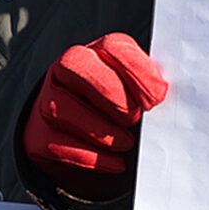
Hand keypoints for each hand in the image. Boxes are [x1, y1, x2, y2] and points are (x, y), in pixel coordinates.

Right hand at [23, 33, 169, 201]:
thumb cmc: (121, 116)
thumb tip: (170, 101)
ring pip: (60, 105)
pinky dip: (90, 157)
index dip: (136, 69)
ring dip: (99, 128)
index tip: (157, 95)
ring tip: (127, 144)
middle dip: (111, 92)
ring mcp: (48, 100)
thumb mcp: (140, 98)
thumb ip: (152, 93)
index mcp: (100, 53)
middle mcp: (68, 70)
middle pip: (76, 64)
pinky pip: (55, 143)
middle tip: (137, 117)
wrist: (89, 146)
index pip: (113, 46)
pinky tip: (116, 163)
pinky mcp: (38, 135)